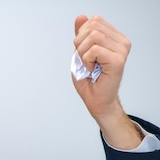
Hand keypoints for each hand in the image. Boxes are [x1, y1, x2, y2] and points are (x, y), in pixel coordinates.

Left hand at [72, 15, 140, 148]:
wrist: (96, 100)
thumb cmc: (90, 80)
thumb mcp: (80, 52)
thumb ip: (81, 34)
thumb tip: (81, 16)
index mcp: (115, 37)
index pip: (94, 20)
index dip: (81, 35)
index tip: (84, 52)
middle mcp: (122, 42)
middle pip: (93, 25)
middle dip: (80, 43)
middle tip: (85, 60)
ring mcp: (122, 50)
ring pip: (93, 36)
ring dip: (82, 53)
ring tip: (88, 65)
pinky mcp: (118, 60)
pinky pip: (94, 50)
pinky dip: (86, 61)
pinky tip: (91, 69)